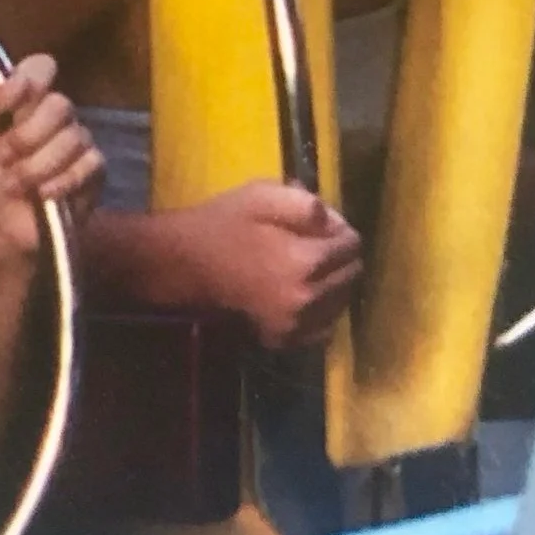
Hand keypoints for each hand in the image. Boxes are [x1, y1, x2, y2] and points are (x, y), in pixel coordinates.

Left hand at [0, 54, 100, 261]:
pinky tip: (44, 196)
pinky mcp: (95, 171)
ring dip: (38, 166)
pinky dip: (62, 181)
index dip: (34, 77)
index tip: (19, 95)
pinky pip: (90, 163)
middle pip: (60, 104)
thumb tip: (18, 78)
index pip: (42, 68)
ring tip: (17, 184)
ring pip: (74, 137)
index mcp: (23, 101)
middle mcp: (54, 115)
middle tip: (3, 159)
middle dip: (26, 136)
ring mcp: (78, 141)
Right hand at [173, 180, 361, 349]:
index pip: (351, 244)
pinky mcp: (286, 339)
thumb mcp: (260, 195)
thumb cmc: (222, 225)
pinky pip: (324, 327)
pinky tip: (297, 294)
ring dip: (331, 283)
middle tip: (311, 245)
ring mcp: (297, 324)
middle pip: (352, 274)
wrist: (182, 264)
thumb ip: (305, 203)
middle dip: (339, 257)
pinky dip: (319, 311)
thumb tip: (334, 221)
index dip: (337, 230)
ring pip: (341, 301)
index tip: (318, 226)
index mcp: (305, 261)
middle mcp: (308, 298)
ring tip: (304, 269)